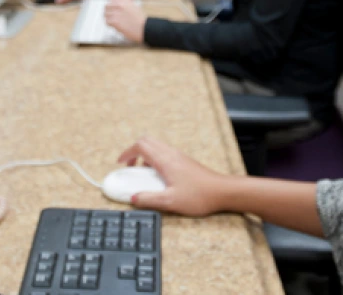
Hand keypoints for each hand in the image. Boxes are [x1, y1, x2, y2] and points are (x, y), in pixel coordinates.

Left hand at [104, 0, 146, 42]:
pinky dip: (110, 24)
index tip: (114, 10)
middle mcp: (119, 3)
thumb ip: (123, 5)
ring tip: (115, 22)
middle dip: (109, 12)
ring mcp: (116, 12)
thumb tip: (113, 7)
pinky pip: (107, 21)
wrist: (145, 28)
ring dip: (109, 18)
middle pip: (107, 6)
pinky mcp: (114, 21)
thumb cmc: (140, 19)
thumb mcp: (133, 6)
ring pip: (105, 14)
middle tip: (113, 17)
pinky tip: (116, 26)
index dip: (112, 5)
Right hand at [116, 137, 232, 216]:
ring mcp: (179, 156)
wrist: (222, 192)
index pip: (140, 146)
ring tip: (143, 174)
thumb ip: (149, 199)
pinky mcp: (184, 162)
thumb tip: (133, 198)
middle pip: (147, 141)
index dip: (127, 153)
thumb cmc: (199, 195)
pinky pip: (164, 154)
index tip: (120, 163)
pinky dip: (155, 160)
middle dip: (134, 152)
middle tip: (130, 167)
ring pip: (156, 147)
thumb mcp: (170, 202)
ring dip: (145, 156)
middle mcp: (171, 154)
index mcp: (165, 161)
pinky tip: (158, 178)